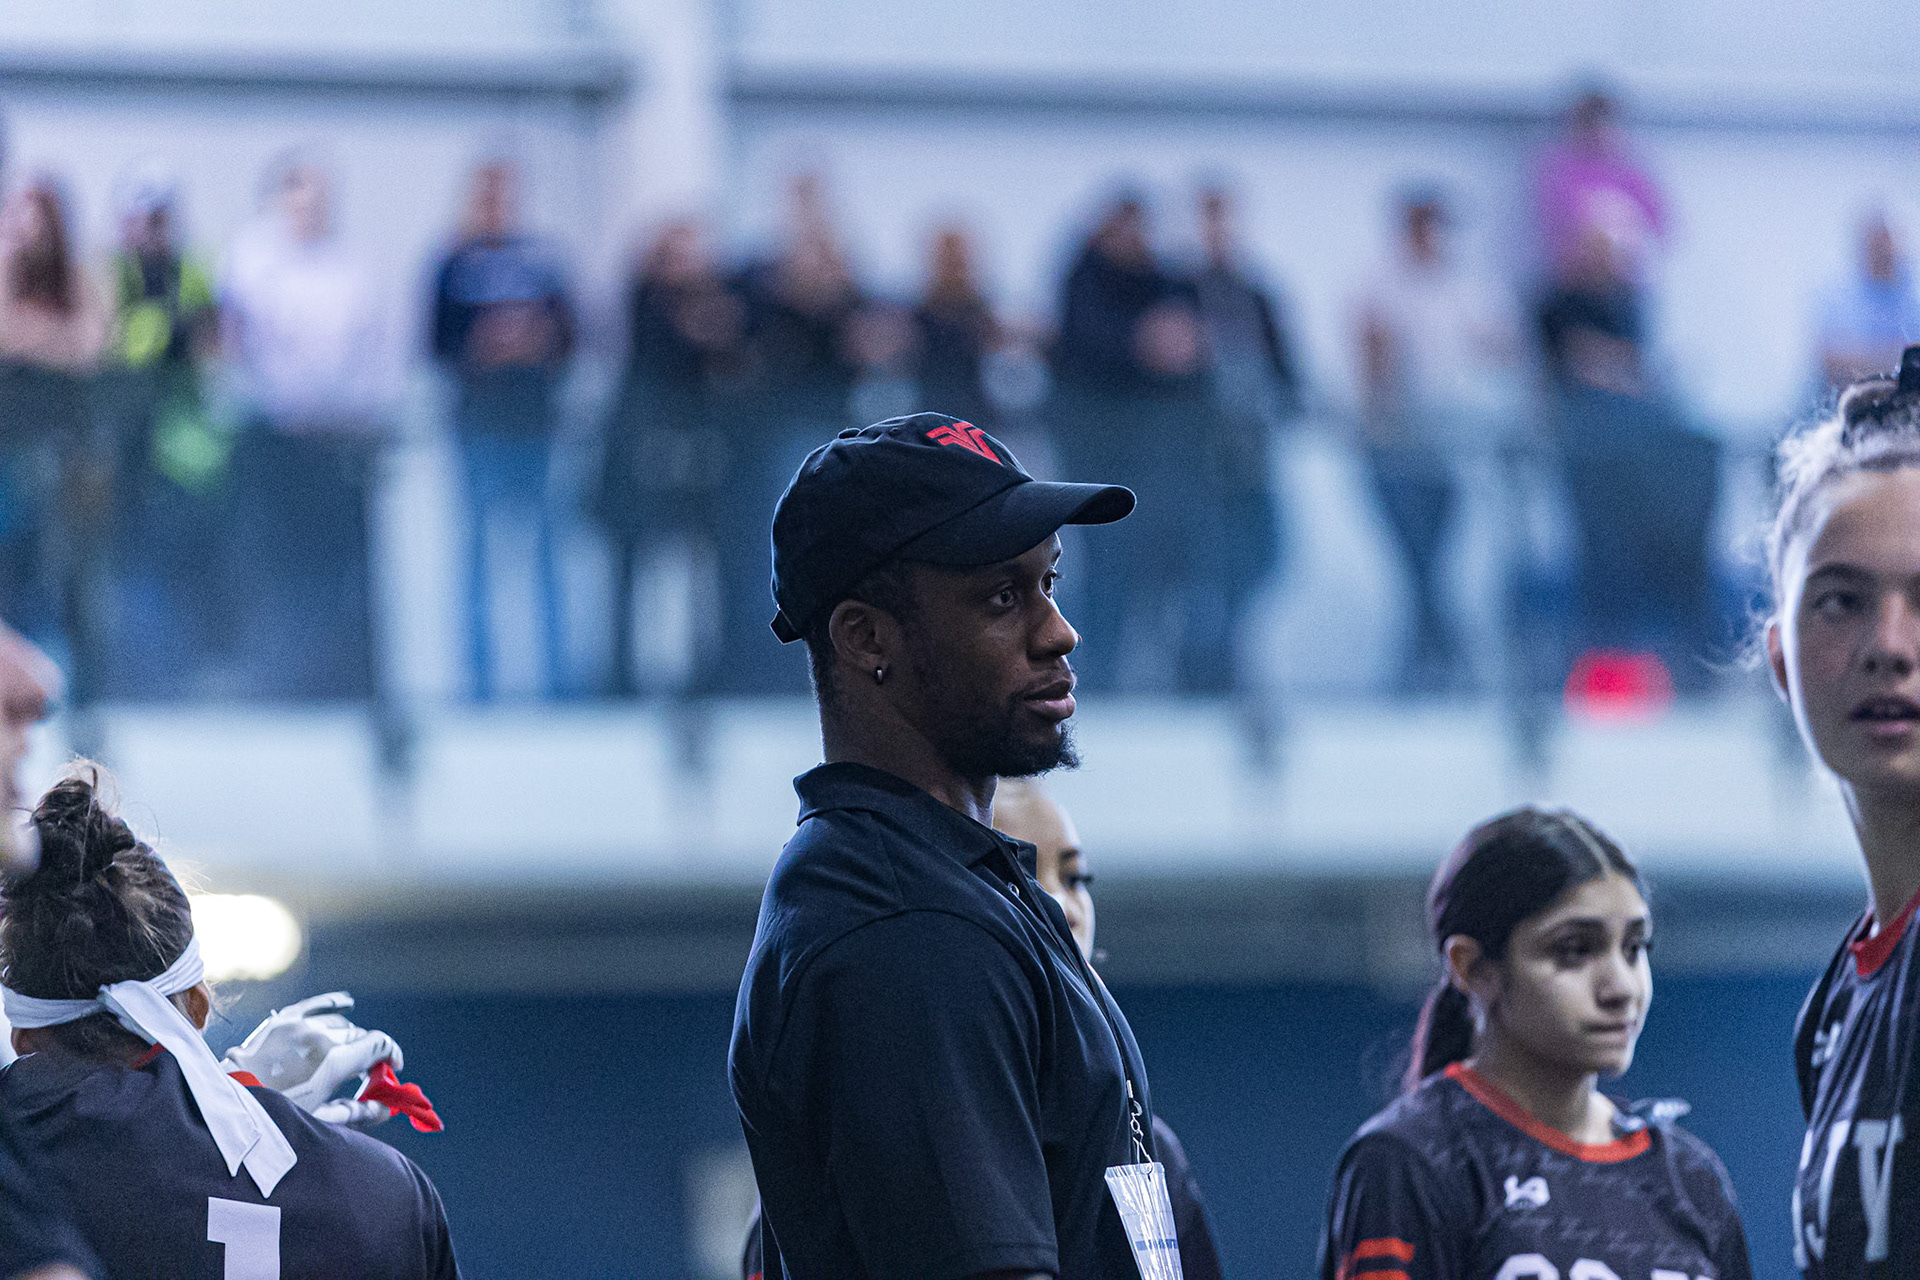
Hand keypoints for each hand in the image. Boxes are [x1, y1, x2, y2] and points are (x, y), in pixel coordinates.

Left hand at [221, 992, 401, 1123]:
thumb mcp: (317, 1120)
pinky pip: (317, 1004)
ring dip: (350, 1038)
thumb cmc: (271, 1117)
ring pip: (340, 1023)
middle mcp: (319, 1036)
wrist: (223, 1104)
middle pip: (360, 1036)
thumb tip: (385, 1108)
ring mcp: (298, 1025)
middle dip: (369, 1054)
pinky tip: (346, 1005)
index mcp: (332, 1061)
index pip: (379, 1045)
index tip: (393, 1068)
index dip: (392, 1055)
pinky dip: (335, 1004)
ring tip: (346, 1056)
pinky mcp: (281, 1020)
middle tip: (367, 1074)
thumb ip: (357, 1112)